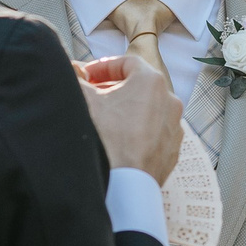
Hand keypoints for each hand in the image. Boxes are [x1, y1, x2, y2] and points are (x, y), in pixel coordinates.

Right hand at [77, 54, 180, 183]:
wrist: (124, 183)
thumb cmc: (106, 138)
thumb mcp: (84, 101)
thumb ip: (76, 79)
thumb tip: (71, 71)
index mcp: (151, 81)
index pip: (126, 62)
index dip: (103, 67)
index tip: (87, 76)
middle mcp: (170, 100)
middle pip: (138, 85)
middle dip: (113, 88)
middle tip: (93, 96)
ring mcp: (174, 126)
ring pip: (148, 109)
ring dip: (127, 109)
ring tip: (105, 119)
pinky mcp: (173, 148)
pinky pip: (154, 131)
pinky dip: (138, 130)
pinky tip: (119, 140)